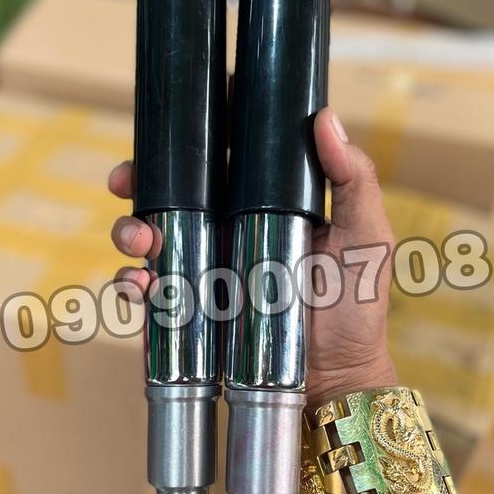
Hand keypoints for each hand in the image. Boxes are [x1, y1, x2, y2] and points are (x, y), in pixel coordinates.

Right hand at [108, 107, 397, 406]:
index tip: (177, 119)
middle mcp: (224, 229)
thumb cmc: (356, 306)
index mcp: (259, 202)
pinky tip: (142, 285)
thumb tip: (324, 117)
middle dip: (139, 179)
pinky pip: (146, 290)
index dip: (191, 136)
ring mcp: (202, 269)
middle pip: (169, 192)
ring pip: (147, 235)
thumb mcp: (367, 235)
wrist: (337, 376)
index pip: (218, 158)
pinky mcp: (185, 309)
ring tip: (141, 240)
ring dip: (129, 229)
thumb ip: (354, 178)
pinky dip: (131, 284)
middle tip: (126, 179)